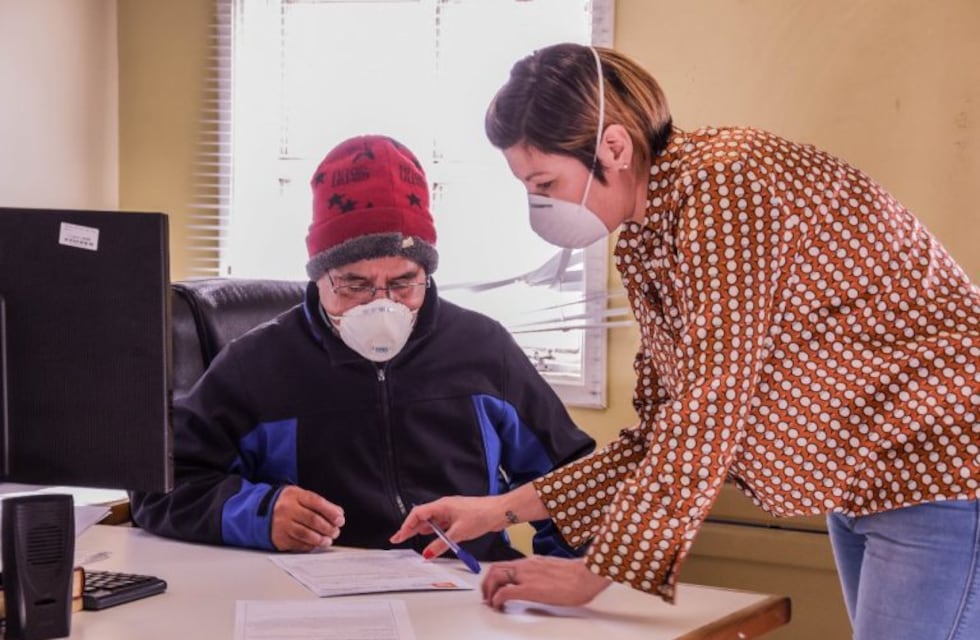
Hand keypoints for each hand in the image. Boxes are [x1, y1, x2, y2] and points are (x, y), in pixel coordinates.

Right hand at [271, 486, 344, 551]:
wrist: (259, 512)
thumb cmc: (286, 504)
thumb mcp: (299, 496)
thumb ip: (318, 503)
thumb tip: (338, 513)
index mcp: (294, 495)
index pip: (316, 502)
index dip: (331, 512)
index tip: (340, 520)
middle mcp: (287, 509)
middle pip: (313, 519)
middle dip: (328, 527)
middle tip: (336, 532)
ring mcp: (282, 524)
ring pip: (306, 534)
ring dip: (320, 539)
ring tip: (328, 540)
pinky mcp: (279, 538)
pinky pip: (298, 544)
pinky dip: (310, 545)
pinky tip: (316, 544)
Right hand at [389, 495, 502, 558]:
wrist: (500, 511)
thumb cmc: (483, 514)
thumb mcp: (459, 532)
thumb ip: (441, 544)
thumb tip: (428, 553)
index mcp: (442, 505)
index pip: (418, 514)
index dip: (407, 525)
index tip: (399, 536)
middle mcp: (444, 507)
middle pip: (422, 518)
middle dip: (409, 528)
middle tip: (398, 539)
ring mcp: (451, 512)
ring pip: (431, 522)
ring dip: (421, 531)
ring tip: (409, 539)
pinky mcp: (457, 518)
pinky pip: (440, 525)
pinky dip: (434, 533)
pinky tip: (431, 538)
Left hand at [481, 556, 611, 609]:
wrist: (587, 575)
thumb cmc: (577, 575)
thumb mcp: (553, 569)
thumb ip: (540, 573)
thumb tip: (536, 581)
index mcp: (531, 561)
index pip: (504, 564)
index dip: (494, 577)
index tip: (492, 588)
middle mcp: (526, 565)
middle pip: (495, 569)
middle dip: (486, 584)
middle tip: (487, 596)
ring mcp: (527, 575)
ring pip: (496, 576)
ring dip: (489, 591)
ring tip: (491, 602)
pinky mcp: (530, 589)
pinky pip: (505, 592)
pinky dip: (497, 599)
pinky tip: (499, 606)